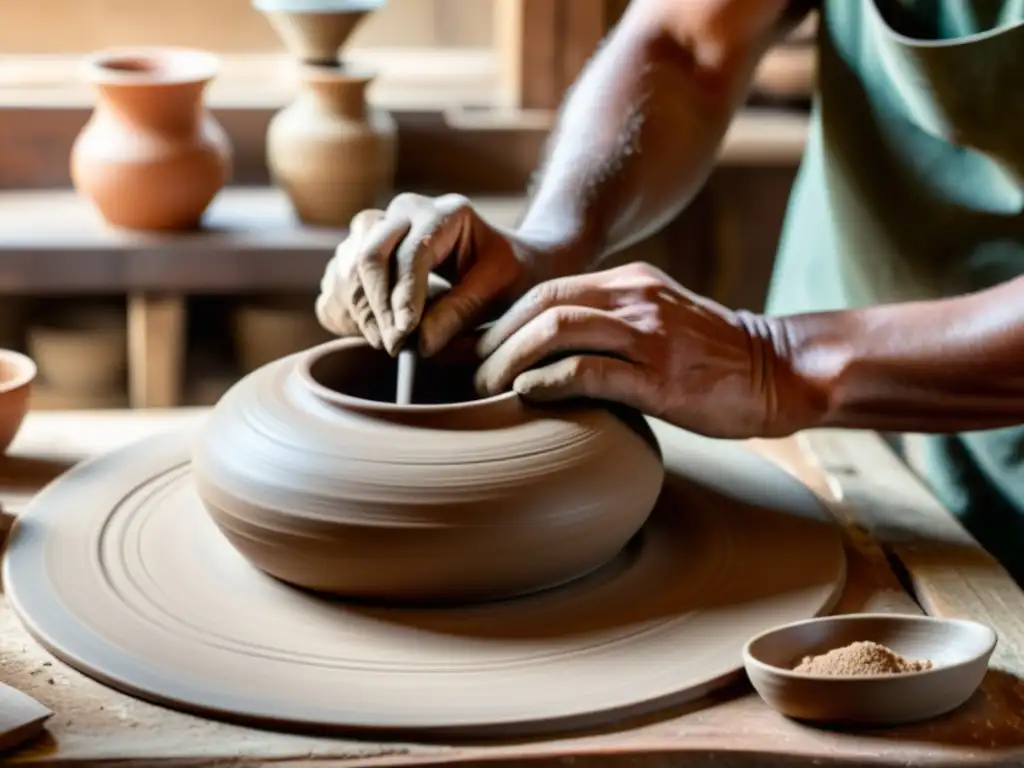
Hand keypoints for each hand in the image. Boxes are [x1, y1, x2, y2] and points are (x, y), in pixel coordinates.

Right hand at [316, 193, 535, 356]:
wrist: (504, 259)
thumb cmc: (509, 272)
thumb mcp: (500, 289)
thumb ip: (461, 312)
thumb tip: (420, 343)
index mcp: (443, 213)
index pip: (410, 255)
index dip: (403, 299)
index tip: (404, 338)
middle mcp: (406, 210)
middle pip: (370, 256)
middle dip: (377, 307)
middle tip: (392, 347)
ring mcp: (382, 225)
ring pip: (349, 264)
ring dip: (360, 310)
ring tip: (385, 342)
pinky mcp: (366, 245)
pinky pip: (339, 276)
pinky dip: (348, 307)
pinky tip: (371, 331)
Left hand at [474, 262, 815, 438]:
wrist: (778, 371)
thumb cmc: (711, 358)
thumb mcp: (659, 323)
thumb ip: (612, 326)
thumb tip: (550, 353)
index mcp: (630, 283)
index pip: (545, 290)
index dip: (499, 319)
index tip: (471, 350)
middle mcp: (635, 299)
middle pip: (540, 304)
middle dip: (492, 339)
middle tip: (464, 373)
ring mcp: (648, 335)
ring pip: (556, 331)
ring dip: (508, 361)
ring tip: (483, 391)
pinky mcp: (660, 376)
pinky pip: (589, 370)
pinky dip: (548, 381)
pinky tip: (526, 397)